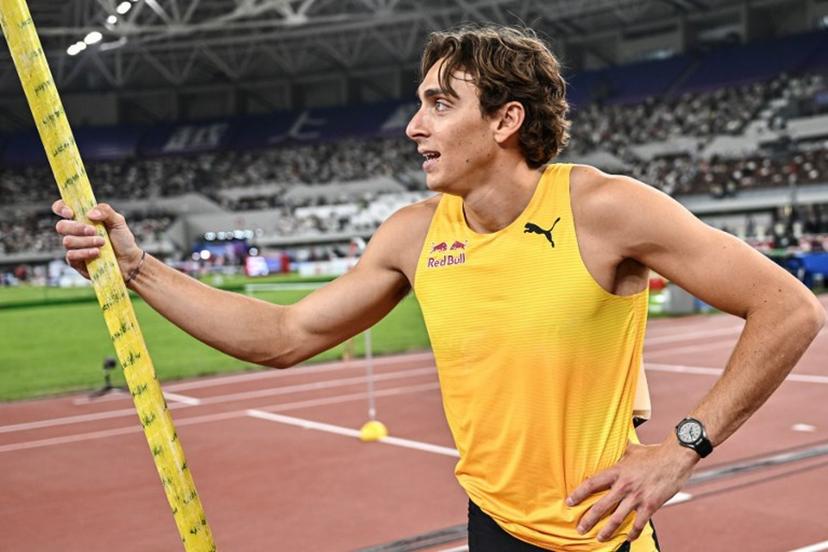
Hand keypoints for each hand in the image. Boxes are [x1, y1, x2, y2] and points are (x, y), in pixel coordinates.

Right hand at [52, 200, 141, 280]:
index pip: (62, 209)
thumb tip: (90, 213)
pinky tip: (97, 252)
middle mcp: (75, 232)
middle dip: (77, 228)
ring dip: (86, 241)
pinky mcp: (75, 262)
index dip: (61, 208)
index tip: (70, 212)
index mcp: (82, 219)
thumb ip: (106, 211)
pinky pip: (71, 255)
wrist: (129, 261)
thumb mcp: (118, 222)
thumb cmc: (122, 241)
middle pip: (61, 226)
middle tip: (94, 230)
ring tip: (102, 243)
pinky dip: (85, 252)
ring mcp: (74, 247)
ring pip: (67, 241)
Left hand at [567, 441, 697, 542]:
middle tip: (580, 528)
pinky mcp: (651, 505)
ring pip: (617, 518)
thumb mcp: (631, 449)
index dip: (579, 493)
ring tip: (598, 538)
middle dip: (589, 519)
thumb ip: (619, 451)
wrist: (675, 458)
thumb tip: (609, 443)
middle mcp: (624, 485)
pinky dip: (633, 533)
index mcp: (617, 471)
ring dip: (607, 530)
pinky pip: (639, 523)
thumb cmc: (653, 453)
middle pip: (601, 505)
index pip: (592, 483)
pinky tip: (628, 538)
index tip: (569, 502)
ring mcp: (637, 496)